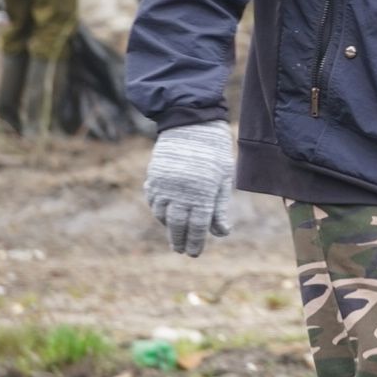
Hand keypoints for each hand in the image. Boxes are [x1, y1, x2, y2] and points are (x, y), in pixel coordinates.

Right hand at [144, 119, 234, 256]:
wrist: (192, 122)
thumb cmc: (215, 150)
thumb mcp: (223, 177)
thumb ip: (219, 206)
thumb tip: (221, 232)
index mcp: (202, 194)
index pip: (197, 227)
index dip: (195, 242)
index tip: (193, 253)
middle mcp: (181, 193)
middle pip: (177, 225)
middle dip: (179, 240)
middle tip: (182, 250)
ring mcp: (164, 185)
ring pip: (163, 215)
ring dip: (168, 226)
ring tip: (174, 233)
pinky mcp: (154, 177)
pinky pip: (154, 200)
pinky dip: (159, 210)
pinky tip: (165, 213)